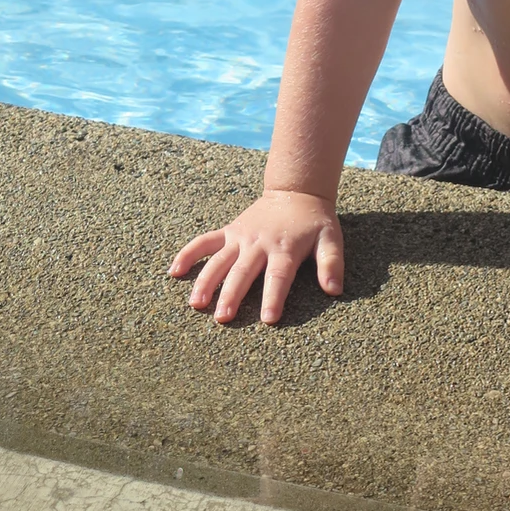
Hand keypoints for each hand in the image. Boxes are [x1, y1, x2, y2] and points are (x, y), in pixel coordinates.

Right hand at [168, 190, 344, 324]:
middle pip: (243, 272)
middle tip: (223, 318)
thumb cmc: (314, 222)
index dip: (274, 297)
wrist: (296, 191)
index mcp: (285, 248)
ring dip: (207, 281)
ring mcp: (241, 237)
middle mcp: (259, 243)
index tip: (268, 319)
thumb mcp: (330, 238)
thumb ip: (331, 263)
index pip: (279, 276)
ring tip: (196, 303)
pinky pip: (205, 241)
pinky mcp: (229, 232)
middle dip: (233, 295)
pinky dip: (188, 254)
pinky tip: (174, 271)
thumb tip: (334, 290)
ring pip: (220, 260)